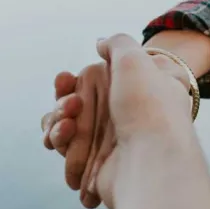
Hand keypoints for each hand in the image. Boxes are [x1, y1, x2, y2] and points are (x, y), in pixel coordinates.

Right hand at [41, 34, 191, 208]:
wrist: (153, 160)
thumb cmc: (149, 107)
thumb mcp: (136, 60)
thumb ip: (117, 44)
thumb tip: (100, 43)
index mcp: (131, 92)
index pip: (93, 83)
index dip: (73, 82)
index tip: (66, 79)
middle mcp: (121, 116)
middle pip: (74, 107)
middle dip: (62, 104)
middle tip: (70, 105)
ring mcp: (109, 141)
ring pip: (65, 128)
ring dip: (56, 123)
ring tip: (66, 126)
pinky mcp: (96, 165)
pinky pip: (66, 151)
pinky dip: (58, 142)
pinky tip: (62, 139)